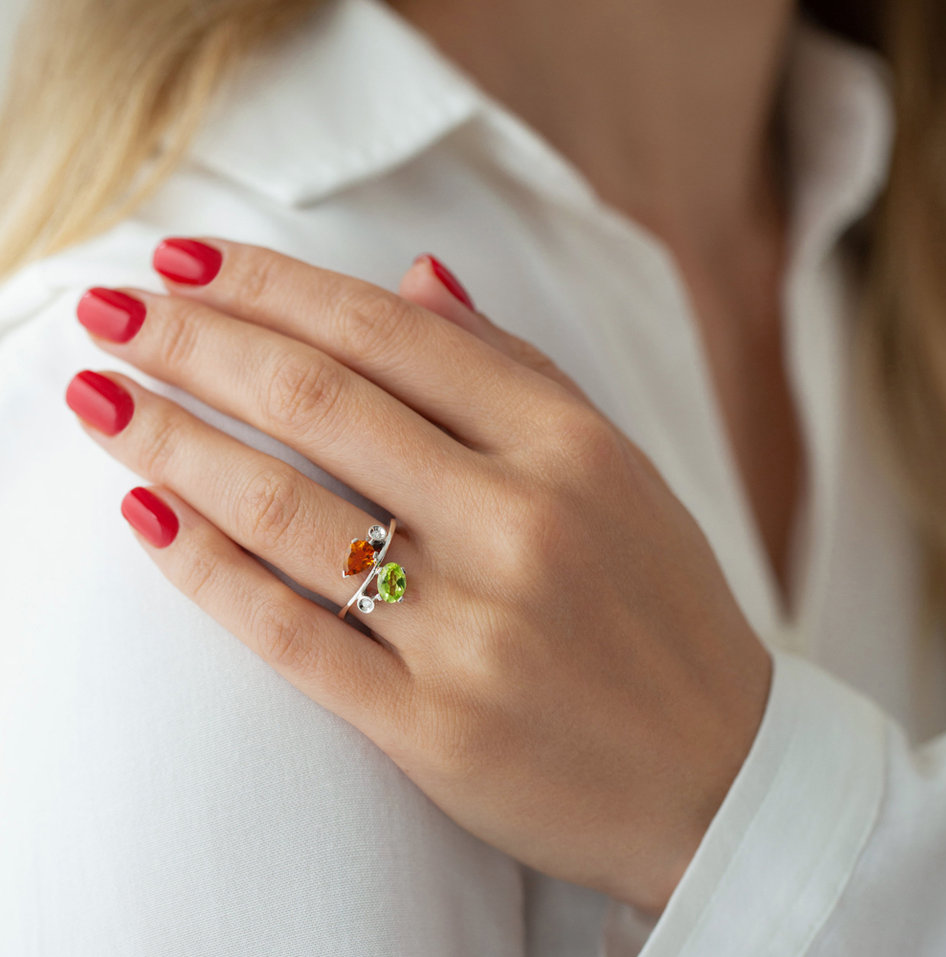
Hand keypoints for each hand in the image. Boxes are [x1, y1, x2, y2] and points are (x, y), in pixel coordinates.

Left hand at [67, 237, 771, 914]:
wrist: (719, 769)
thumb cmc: (662, 608)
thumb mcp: (616, 469)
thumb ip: (513, 370)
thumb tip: (413, 277)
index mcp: (569, 447)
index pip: (389, 333)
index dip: (273, 285)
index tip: (187, 261)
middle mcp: (520, 525)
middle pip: (321, 401)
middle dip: (196, 342)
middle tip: (113, 310)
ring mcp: (472, 630)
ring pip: (286, 511)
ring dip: (174, 443)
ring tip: (102, 398)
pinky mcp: (431, 726)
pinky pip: (291, 632)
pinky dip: (206, 569)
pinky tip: (146, 519)